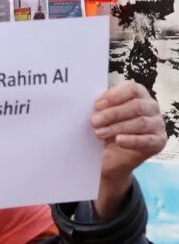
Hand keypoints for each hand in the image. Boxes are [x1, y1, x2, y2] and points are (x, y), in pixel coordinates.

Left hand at [91, 81, 165, 218]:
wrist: (110, 155)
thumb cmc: (105, 127)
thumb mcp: (101, 114)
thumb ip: (99, 106)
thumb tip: (84, 98)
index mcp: (138, 94)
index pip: (132, 88)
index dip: (114, 96)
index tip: (96, 105)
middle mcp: (151, 107)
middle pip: (136, 106)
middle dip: (112, 114)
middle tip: (94, 121)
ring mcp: (157, 124)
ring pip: (141, 122)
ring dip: (117, 127)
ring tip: (99, 133)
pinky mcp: (158, 141)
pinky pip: (147, 140)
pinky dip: (131, 140)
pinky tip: (118, 141)